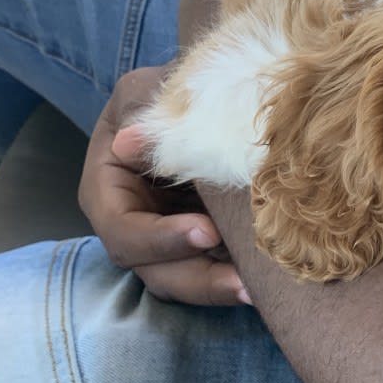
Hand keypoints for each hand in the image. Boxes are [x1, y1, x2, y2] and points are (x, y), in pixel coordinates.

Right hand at [79, 0, 255, 304]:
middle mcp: (127, 176)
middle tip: (235, 274)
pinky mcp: (185, 226)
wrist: (250, 85)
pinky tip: (254, 288)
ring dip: (200, 283)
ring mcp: (154, 205)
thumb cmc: (235, 50)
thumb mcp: (224, 10)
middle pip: (130, 247)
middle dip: (180, 263)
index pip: (109, 202)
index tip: (213, 229)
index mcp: (121, 135)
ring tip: (249, 290)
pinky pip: (187, 272)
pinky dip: (214, 283)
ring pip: (159, 269)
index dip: (156, 225)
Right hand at [79, 66, 251, 304]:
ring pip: (188, 281)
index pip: (124, 231)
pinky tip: (275, 276)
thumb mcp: (143, 94)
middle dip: (200, 280)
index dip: (162, 239)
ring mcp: (168, 242)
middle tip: (244, 282)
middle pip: (156, 271)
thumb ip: (141, 116)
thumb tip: (129, 141)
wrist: (196, 100)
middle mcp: (132, 227)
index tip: (207, 231)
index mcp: (106, 192)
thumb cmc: (160, 96)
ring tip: (264, 288)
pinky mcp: (202, 246)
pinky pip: (218, 270)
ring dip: (224, 287)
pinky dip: (242, 275)